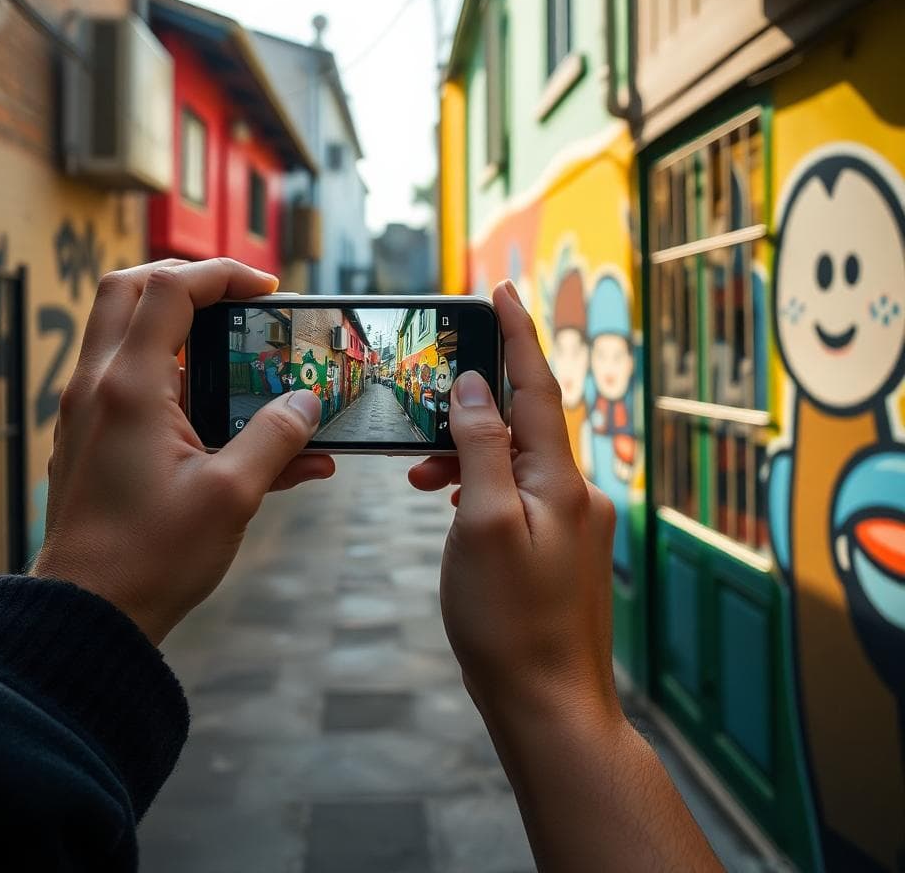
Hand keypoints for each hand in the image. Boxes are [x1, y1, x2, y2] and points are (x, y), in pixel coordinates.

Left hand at [31, 258, 334, 644]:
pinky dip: (171, 370)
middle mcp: (99, 386)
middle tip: (237, 300)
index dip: (222, 275)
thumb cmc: (152, 559)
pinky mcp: (91, 435)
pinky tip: (222, 411)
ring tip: (234, 347)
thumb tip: (310, 403)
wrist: (86, 615)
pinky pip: (128, 377)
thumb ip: (277, 439)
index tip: (269, 291)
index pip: (169, 290)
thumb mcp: (232, 496)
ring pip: (124, 329)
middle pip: (130, 289)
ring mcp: (88, 409)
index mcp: (130, 388)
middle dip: (187, 280)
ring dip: (177, 323)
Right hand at [411, 283, 719, 871]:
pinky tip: (450, 502)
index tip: (498, 290)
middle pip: (523, 422)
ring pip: (514, 461)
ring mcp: (570, 523)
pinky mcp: (558, 549)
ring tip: (420, 472)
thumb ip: (482, 449)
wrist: (550, 706)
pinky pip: (516, 495)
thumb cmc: (510, 621)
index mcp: (560, 479)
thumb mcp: (483, 524)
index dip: (516, 335)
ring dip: (468, 453)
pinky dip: (480, 486)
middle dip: (474, 403)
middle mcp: (575, 492)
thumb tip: (477, 389)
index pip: (537, 387)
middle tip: (428, 400)